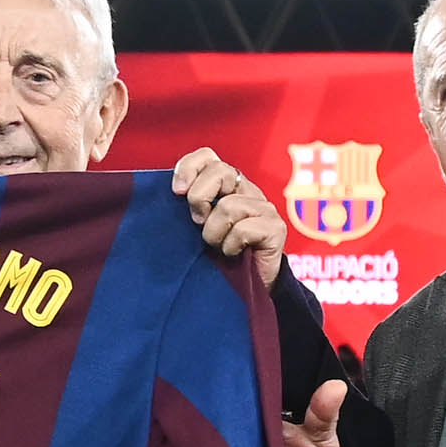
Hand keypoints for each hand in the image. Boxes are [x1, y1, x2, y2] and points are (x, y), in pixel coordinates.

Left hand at [171, 148, 286, 276]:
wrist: (246, 289)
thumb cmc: (216, 258)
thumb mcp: (194, 227)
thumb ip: (187, 206)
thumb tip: (170, 192)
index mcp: (227, 185)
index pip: (208, 156)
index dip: (189, 168)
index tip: (176, 192)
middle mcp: (247, 191)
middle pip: (220, 171)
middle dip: (199, 197)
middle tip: (197, 222)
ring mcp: (264, 208)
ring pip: (228, 205)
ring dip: (214, 233)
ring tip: (217, 246)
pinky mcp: (275, 228)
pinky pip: (243, 229)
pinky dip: (230, 245)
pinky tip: (233, 253)